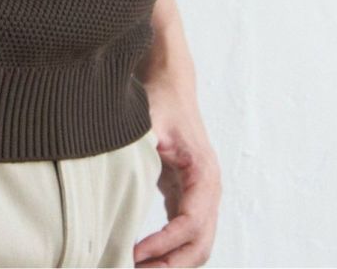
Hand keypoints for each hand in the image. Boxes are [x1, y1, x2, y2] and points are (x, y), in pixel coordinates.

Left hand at [133, 78, 220, 265]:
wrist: (171, 85)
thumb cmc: (162, 101)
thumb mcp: (150, 119)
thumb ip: (144, 144)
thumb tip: (127, 166)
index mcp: (204, 175)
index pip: (190, 224)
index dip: (164, 243)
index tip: (135, 253)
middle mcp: (209, 191)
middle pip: (200, 245)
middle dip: (170, 264)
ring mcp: (202, 197)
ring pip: (197, 247)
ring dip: (171, 263)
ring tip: (136, 267)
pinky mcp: (188, 198)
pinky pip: (186, 236)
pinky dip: (169, 252)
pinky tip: (141, 256)